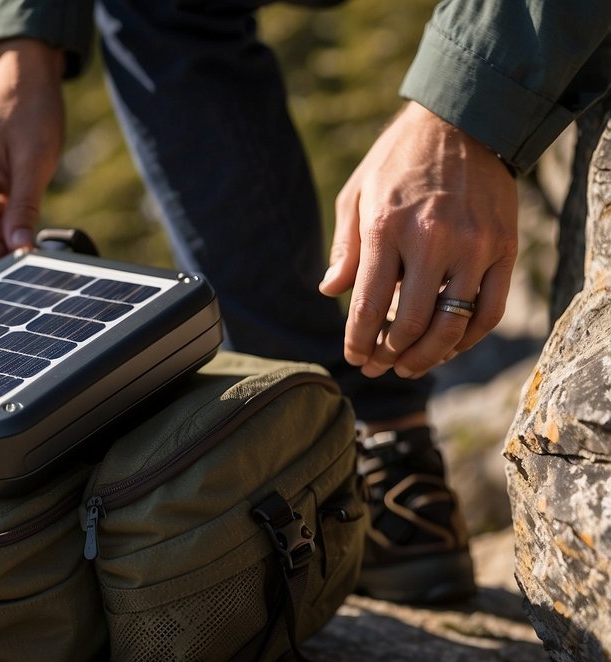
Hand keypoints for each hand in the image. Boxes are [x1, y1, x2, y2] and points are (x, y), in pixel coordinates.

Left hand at [319, 102, 517, 378]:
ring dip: (428, 356)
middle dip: (389, 355)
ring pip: (452, 325)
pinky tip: (449, 346)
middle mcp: (432, 239)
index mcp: (386, 227)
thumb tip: (330, 291)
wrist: (464, 120)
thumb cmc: (399, 159)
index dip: (358, 341)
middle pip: (410, 324)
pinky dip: (468, 337)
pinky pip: (489, 310)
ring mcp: (474, 245)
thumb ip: (346, 247)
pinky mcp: (504, 247)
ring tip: (409, 366)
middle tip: (377, 367)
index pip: (369, 305)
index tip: (353, 357)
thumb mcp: (358, 193)